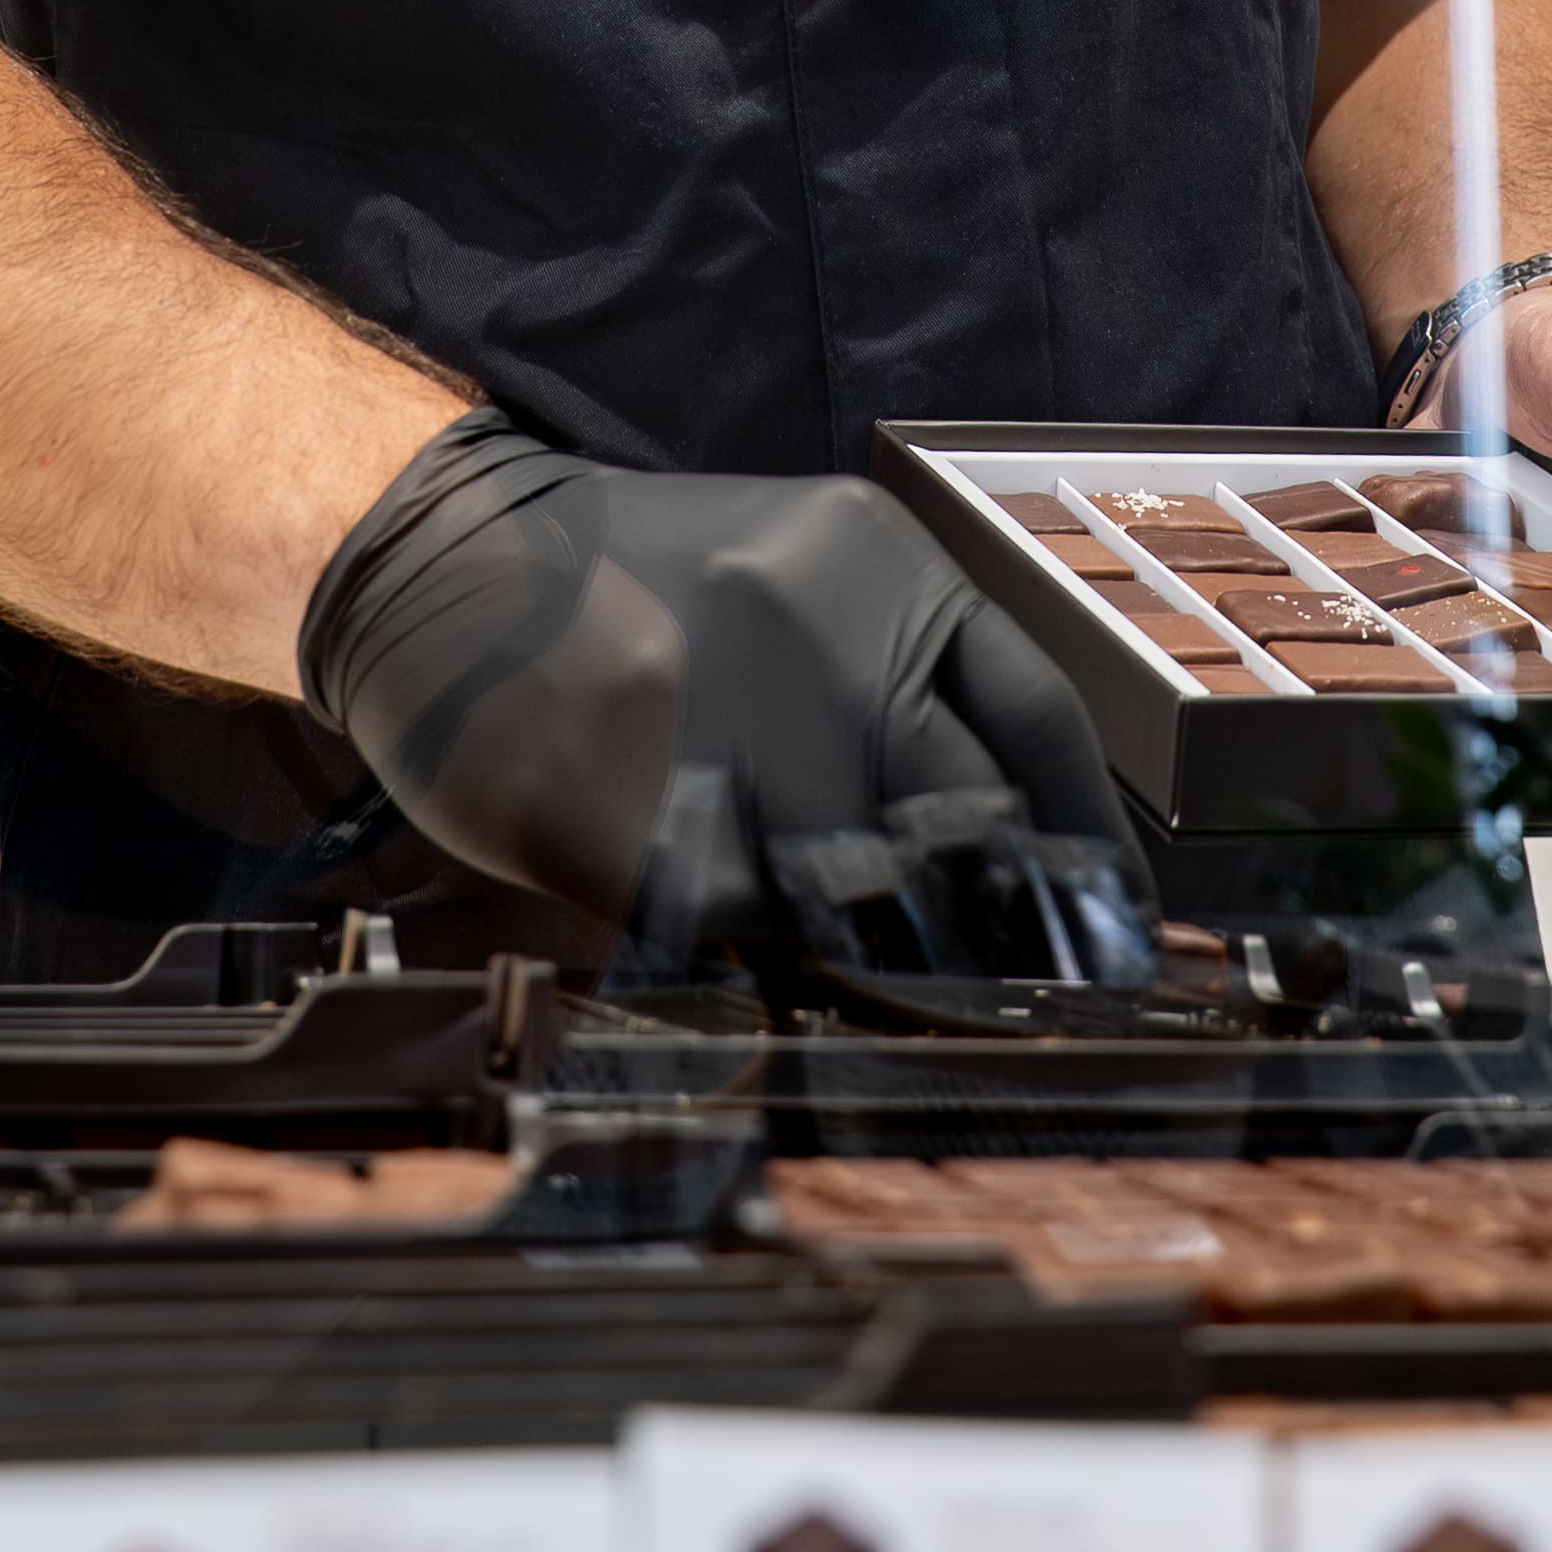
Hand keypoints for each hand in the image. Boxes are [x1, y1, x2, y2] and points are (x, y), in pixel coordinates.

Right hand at [297, 415, 1135, 943]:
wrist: (439, 563)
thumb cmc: (626, 580)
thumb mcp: (793, 569)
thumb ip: (893, 670)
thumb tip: (993, 830)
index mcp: (880, 568)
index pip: (1041, 722)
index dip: (1089, 842)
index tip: (1112, 921)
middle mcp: (831, 645)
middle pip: (977, 825)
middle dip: (1001, 921)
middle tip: (1016, 988)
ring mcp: (743, 738)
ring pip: (878, 899)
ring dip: (889, 959)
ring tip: (881, 985)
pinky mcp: (652, 831)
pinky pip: (756, 937)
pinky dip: (772, 963)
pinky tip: (759, 960)